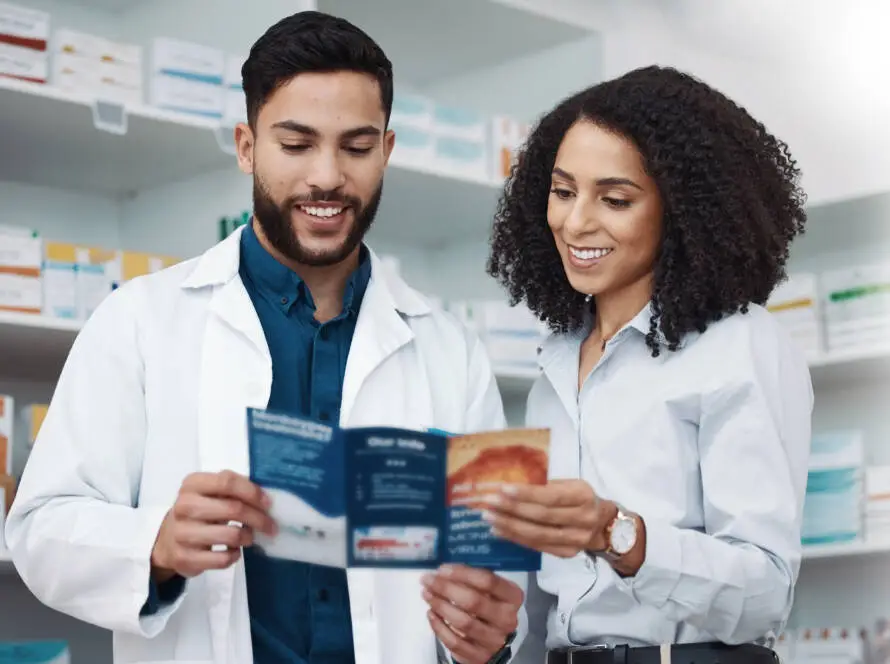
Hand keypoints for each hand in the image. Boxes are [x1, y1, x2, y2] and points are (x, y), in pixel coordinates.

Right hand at [150, 470, 277, 580]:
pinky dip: (235, 555)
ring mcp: (182, 533)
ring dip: (247, 537)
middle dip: (259, 518)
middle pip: (233, 509)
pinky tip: (234, 551)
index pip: (228, 481)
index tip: (268, 503)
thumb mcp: (210, 493)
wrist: (167, 541)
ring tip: (249, 537)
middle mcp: (184, 506)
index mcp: (192, 484)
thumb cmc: (199, 511)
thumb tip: (266, 498)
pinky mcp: (184, 557)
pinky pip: (222, 559)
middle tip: (271, 526)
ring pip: (231, 535)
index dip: (253, 492)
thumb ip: (233, 489)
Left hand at [421, 564, 522, 663]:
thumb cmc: (490, 605)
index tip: (442, 569)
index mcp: (512, 597)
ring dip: (440, 606)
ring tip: (427, 594)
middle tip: (428, 580)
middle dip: (446, 588)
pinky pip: (455, 642)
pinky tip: (431, 614)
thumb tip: (444, 571)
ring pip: (463, 622)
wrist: (497, 638)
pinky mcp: (480, 657)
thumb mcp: (491, 590)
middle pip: (473, 601)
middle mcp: (507, 619)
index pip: (488, 581)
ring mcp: (494, 640)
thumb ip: (473, 579)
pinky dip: (439, 627)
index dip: (462, 573)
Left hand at [482, 479, 614, 557]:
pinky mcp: (567, 554)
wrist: (604, 525)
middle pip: (541, 516)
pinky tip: (500, 531)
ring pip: (537, 535)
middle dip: (511, 509)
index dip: (526, 494)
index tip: (502, 489)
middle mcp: (582, 519)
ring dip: (510, 526)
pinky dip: (516, 539)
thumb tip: (510, 485)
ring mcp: (575, 540)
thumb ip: (546, 486)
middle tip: (488, 503)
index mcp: (583, 496)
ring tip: (489, 518)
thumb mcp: (571, 485)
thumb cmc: (580, 498)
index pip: (551, 496)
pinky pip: (537, 546)